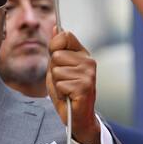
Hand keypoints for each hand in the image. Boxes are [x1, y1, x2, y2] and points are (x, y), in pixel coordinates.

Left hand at [46, 29, 100, 143]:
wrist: (76, 117)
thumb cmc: (66, 92)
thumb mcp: (57, 67)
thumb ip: (56, 49)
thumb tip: (55, 26)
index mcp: (82, 54)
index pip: (65, 36)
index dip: (54, 46)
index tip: (57, 60)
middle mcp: (88, 61)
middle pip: (57, 54)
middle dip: (54, 70)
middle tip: (63, 82)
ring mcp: (88, 74)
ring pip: (57, 70)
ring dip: (57, 83)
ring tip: (66, 90)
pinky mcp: (85, 86)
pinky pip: (60, 83)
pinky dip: (60, 92)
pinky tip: (69, 96)